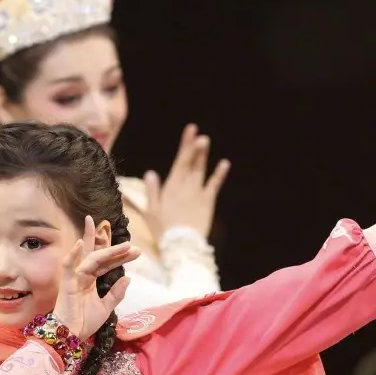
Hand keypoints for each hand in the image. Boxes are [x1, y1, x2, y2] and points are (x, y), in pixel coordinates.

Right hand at [52, 216, 140, 340]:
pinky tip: (80, 242)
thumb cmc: (85, 322)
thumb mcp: (106, 307)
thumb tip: (128, 278)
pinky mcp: (67, 282)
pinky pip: (68, 266)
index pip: (107, 264)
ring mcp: (75, 277)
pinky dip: (72, 254)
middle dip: (114, 249)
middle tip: (132, 244)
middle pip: (98, 256)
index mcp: (91, 280)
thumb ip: (116, 294)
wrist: (72, 334)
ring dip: (107, 251)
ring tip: (125, 246)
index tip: (137, 253)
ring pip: (91, 259)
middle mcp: (83, 275)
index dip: (120, 257)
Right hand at [141, 124, 230, 239]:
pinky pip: (214, 185)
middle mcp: (185, 186)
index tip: (190, 130)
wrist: (181, 244)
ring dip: (203, 155)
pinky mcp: (208, 202)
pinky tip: (224, 164)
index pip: (179, 161)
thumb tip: (150, 173)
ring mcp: (198, 193)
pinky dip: (219, 174)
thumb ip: (152, 191)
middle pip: (190, 162)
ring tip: (205, 141)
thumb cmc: (163, 229)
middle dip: (193, 146)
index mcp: (171, 187)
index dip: (185, 145)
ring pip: (200, 170)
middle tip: (196, 130)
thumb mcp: (151, 211)